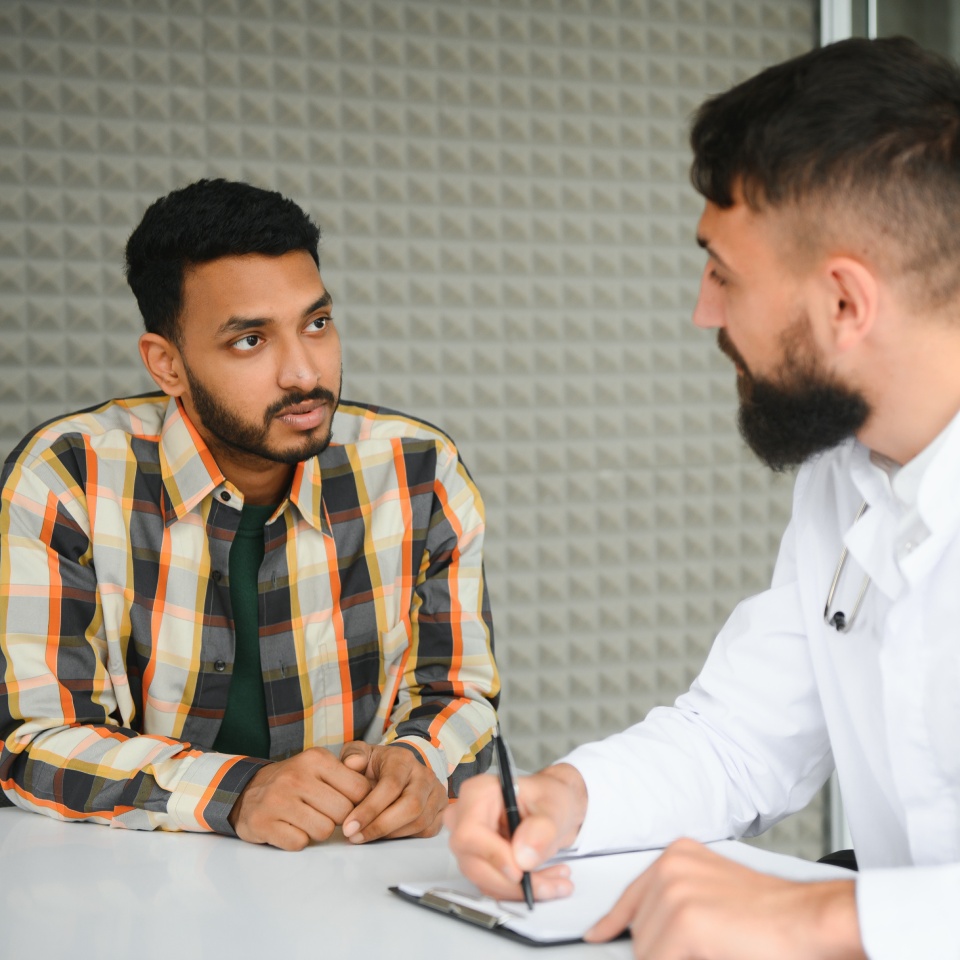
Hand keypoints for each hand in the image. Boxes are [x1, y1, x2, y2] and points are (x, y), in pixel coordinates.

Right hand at [228, 747, 371, 850]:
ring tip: (307, 820)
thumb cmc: (294, 781)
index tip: (348, 803)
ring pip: (323, 830)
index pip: (359, 789)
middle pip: (344, 813)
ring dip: (319, 831)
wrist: (248, 791)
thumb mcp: (319, 766)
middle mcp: (297, 776)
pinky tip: (290, 828)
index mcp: (316, 759)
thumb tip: (374, 789)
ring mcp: (278, 800)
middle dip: (339, 819)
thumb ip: (348, 774)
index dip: (359, 802)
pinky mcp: (263, 823)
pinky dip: (298, 841)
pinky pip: (299, 843)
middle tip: (325, 813)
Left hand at [340, 741, 446, 842]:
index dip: (370, 808)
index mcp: (403, 759)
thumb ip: (352, 755)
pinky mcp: (441, 808)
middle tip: (355, 836)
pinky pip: (428, 830)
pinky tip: (385, 835)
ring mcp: (436, 792)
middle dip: (381, 826)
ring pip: (420, 821)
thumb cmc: (375, 765)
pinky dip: (406, 837)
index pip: (391, 785)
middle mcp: (424, 774)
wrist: (397, 769)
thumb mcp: (360, 754)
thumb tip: (352, 763)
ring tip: (365, 836)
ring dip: (391, 835)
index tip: (349, 826)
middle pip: (411, 806)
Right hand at [445, 763, 588, 901]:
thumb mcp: (555, 806)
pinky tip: (544, 881)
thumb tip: (523, 854)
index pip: (470, 832)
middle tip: (549, 885)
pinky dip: (519, 890)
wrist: (551, 808)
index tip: (520, 871)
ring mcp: (469, 842)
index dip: (493, 855)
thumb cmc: (548, 797)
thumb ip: (543, 828)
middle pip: (474, 862)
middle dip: (513, 883)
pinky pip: (492, 885)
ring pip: (484, 879)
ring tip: (554, 883)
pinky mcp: (478, 861)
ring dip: (520, 889)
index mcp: (478, 793)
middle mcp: (466, 817)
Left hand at [586, 838, 865, 959]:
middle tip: (702, 950)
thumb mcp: (713, 899)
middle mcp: (671, 867)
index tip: (598, 935)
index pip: (630, 896)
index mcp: (678, 857)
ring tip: (717, 950)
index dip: (613, 922)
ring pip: (647, 952)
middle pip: (638, 930)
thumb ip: (678, 907)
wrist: (812, 920)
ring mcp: (675, 891)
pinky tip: (713, 956)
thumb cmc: (774, 917)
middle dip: (659, 953)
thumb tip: (644, 938)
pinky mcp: (685, 920)